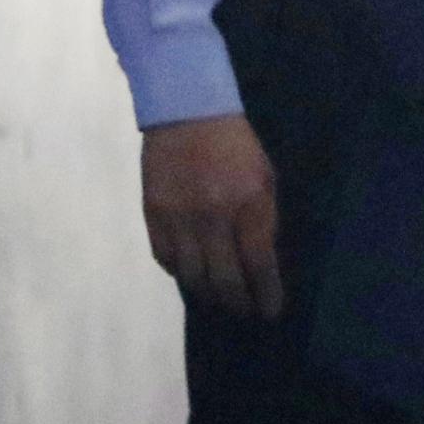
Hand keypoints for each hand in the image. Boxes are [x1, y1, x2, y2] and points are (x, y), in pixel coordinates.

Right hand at [141, 115, 283, 319]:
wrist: (187, 112)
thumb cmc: (236, 146)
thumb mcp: (264, 178)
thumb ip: (263, 220)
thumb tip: (261, 264)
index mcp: (248, 204)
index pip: (259, 265)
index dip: (265, 295)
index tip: (270, 312)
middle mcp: (213, 217)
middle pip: (224, 280)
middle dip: (237, 303)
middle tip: (244, 311)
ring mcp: (180, 218)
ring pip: (192, 277)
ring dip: (208, 295)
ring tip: (218, 300)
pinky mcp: (154, 215)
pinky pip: (166, 260)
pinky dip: (180, 273)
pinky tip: (191, 274)